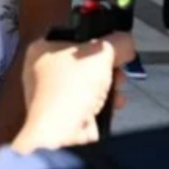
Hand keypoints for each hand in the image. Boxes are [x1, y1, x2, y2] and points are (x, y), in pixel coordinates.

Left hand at [12, 33, 135, 153]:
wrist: (62, 132)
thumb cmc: (68, 90)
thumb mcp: (101, 54)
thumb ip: (118, 42)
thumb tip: (127, 42)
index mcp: (41, 49)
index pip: (73, 36)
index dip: (95, 38)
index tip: (111, 43)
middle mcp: (43, 71)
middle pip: (84, 60)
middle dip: (107, 64)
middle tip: (117, 65)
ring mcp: (53, 95)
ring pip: (89, 82)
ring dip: (109, 84)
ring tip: (117, 84)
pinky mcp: (65, 114)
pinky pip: (89, 102)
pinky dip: (105, 102)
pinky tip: (114, 101)